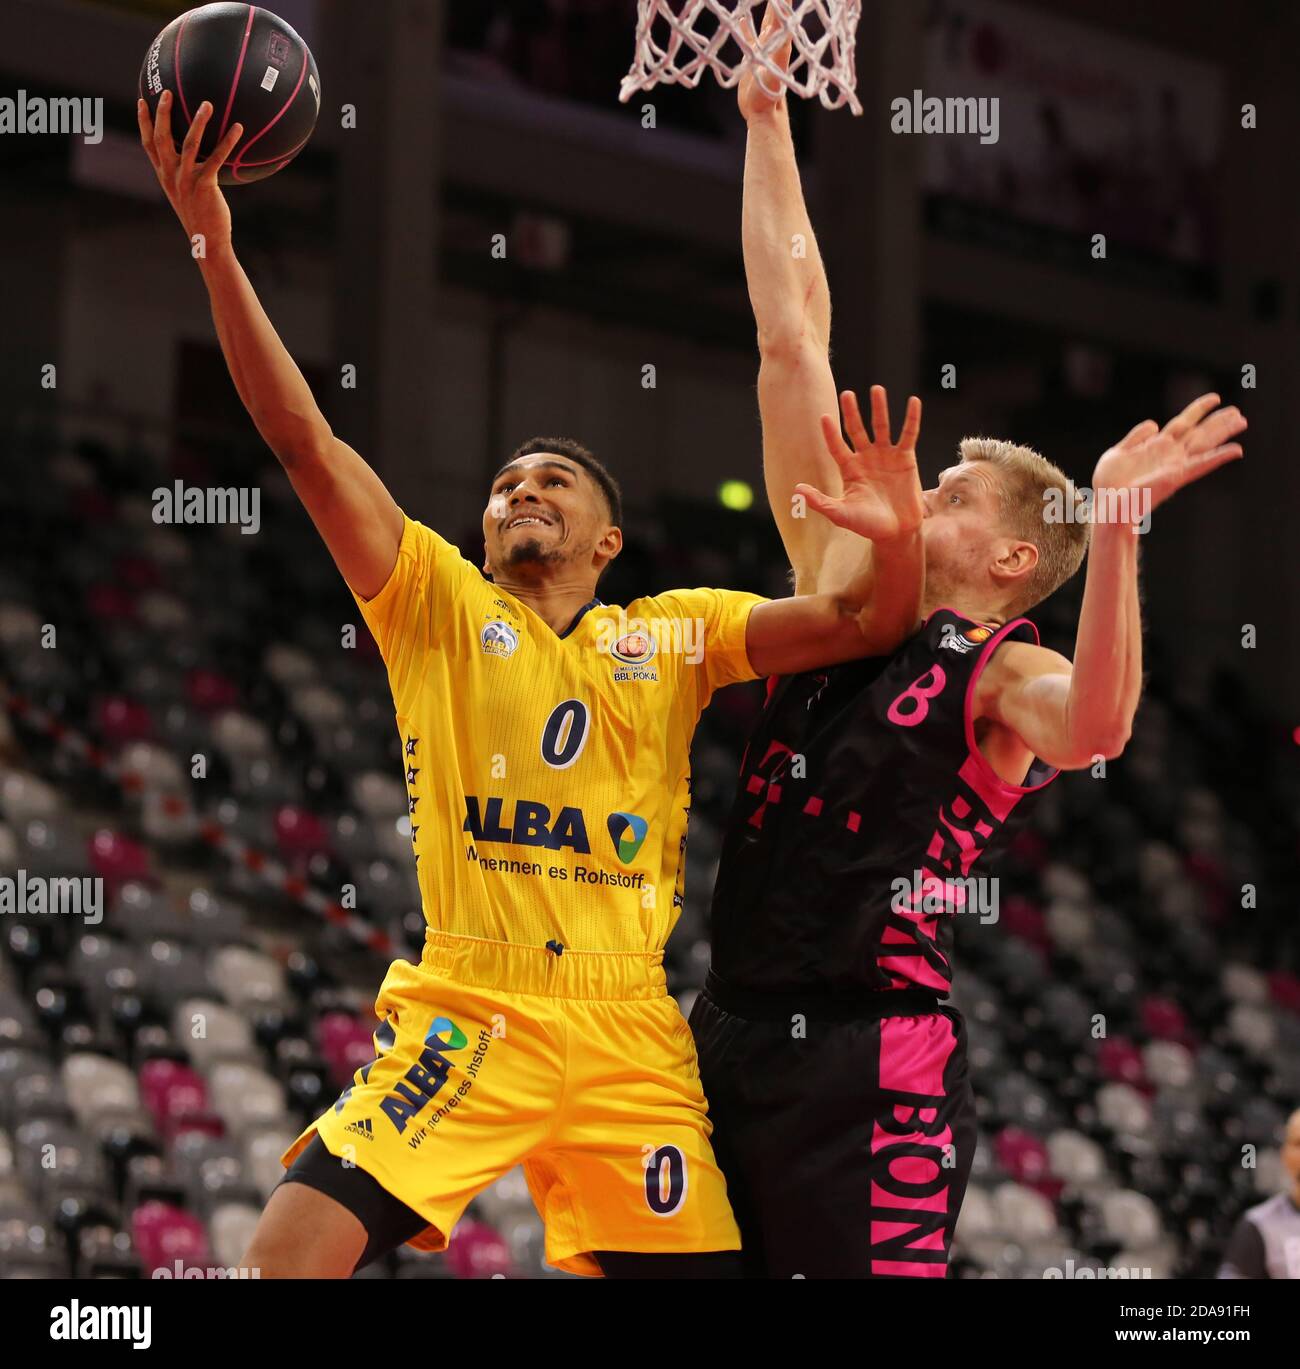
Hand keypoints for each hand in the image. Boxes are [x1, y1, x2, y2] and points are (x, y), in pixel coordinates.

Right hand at [137, 91, 242, 251]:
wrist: (207, 241)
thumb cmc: (201, 217)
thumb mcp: (187, 194)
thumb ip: (186, 174)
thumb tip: (199, 159)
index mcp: (164, 175)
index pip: (148, 144)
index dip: (143, 121)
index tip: (142, 100)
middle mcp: (171, 175)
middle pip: (162, 137)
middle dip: (163, 113)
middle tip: (168, 92)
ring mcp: (186, 180)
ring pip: (189, 143)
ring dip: (198, 121)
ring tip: (207, 103)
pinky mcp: (204, 185)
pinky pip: (216, 158)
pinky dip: (227, 141)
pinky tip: (238, 128)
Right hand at [737, 2, 792, 120]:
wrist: (763, 112)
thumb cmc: (770, 92)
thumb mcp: (776, 67)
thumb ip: (777, 45)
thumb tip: (778, 23)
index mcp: (781, 40)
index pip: (783, 12)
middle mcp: (774, 41)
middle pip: (776, 12)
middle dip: (776, 0)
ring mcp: (762, 48)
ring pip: (763, 21)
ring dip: (764, 7)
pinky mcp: (751, 57)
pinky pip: (748, 36)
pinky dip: (745, 26)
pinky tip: (740, 18)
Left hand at [795, 386, 925, 542]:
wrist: (896, 532)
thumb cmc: (867, 525)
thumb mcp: (841, 514)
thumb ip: (820, 502)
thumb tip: (796, 490)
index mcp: (849, 469)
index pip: (837, 446)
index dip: (831, 433)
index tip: (824, 417)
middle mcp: (866, 458)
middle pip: (857, 430)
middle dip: (852, 412)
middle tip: (847, 394)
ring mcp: (886, 456)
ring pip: (882, 426)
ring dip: (879, 408)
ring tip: (876, 389)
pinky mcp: (906, 458)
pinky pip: (909, 434)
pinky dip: (912, 418)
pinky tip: (913, 401)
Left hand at [1092, 392, 1245, 525]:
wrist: (1107, 505)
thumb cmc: (1109, 485)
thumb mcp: (1117, 453)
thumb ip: (1135, 437)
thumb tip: (1154, 424)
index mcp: (1156, 447)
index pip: (1183, 423)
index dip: (1198, 410)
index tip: (1215, 398)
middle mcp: (1169, 455)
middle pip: (1199, 433)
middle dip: (1218, 422)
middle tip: (1238, 412)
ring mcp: (1175, 465)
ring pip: (1204, 443)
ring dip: (1223, 432)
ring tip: (1242, 421)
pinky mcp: (1176, 476)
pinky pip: (1202, 464)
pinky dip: (1219, 457)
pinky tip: (1237, 450)